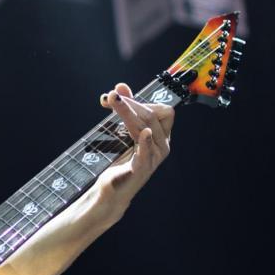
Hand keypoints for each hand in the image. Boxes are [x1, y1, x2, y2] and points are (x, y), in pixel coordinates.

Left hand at [96, 82, 173, 210]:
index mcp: (161, 135)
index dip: (143, 100)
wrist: (112, 188)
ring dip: (128, 113)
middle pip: (153, 116)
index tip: (119, 94)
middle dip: (132, 104)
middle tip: (111, 97)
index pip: (164, 111)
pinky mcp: (142, 168)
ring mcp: (154, 157)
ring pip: (146, 127)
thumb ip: (126, 109)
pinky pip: (147, 152)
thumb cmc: (120, 159)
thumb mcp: (123, 130)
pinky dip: (146, 141)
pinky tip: (144, 133)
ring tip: (112, 101)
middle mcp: (162, 145)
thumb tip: (120, 86)